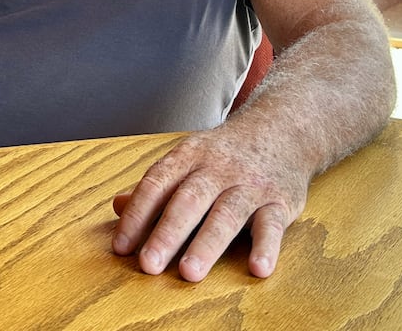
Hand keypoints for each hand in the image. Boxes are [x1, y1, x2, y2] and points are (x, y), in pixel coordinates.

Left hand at [110, 125, 308, 281]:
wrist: (283, 127)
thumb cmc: (227, 153)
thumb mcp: (189, 158)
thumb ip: (156, 186)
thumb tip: (118, 206)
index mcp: (190, 156)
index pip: (157, 183)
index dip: (137, 215)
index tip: (121, 246)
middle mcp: (219, 168)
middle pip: (189, 200)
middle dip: (167, 233)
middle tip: (149, 265)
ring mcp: (250, 184)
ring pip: (227, 214)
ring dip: (207, 244)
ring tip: (190, 273)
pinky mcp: (280, 201)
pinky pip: (272, 224)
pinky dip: (267, 247)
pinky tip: (258, 268)